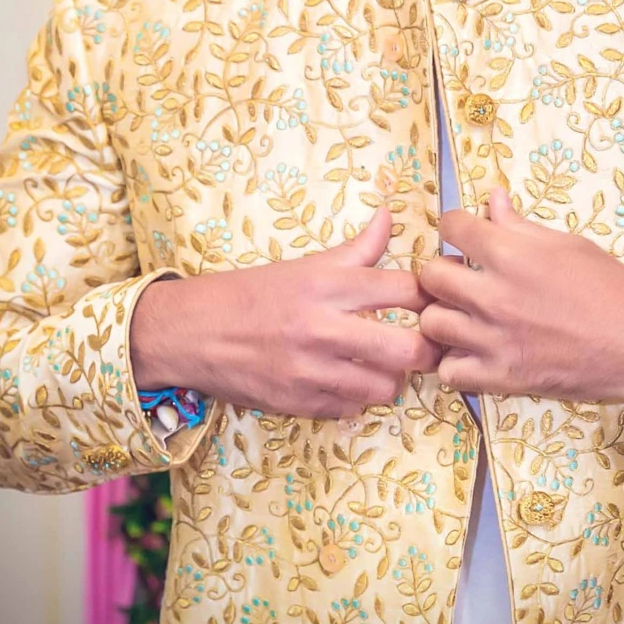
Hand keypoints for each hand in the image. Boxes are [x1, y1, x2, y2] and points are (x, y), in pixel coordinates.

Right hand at [128, 206, 436, 418]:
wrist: (189, 333)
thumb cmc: (247, 294)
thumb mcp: (301, 266)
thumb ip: (355, 250)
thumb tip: (390, 215)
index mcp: (327, 285)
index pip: (407, 291)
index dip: (431, 297)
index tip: (434, 301)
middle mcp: (323, 327)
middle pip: (409, 349)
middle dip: (426, 348)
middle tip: (423, 344)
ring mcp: (311, 370)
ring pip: (386, 387)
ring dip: (391, 378)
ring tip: (380, 365)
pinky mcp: (299, 402)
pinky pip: (352, 408)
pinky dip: (355, 398)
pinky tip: (345, 381)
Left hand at [422, 186, 623, 403]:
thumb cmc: (613, 288)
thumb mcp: (568, 245)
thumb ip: (520, 226)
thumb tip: (492, 198)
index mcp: (511, 255)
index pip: (451, 226)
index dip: (456, 227)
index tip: (465, 236)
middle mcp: (495, 296)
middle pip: (430, 276)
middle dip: (443, 272)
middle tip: (463, 279)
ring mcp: (495, 340)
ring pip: (432, 323)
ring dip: (445, 317)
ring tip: (466, 318)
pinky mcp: (502, 377)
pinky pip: (449, 371)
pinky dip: (456, 363)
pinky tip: (474, 353)